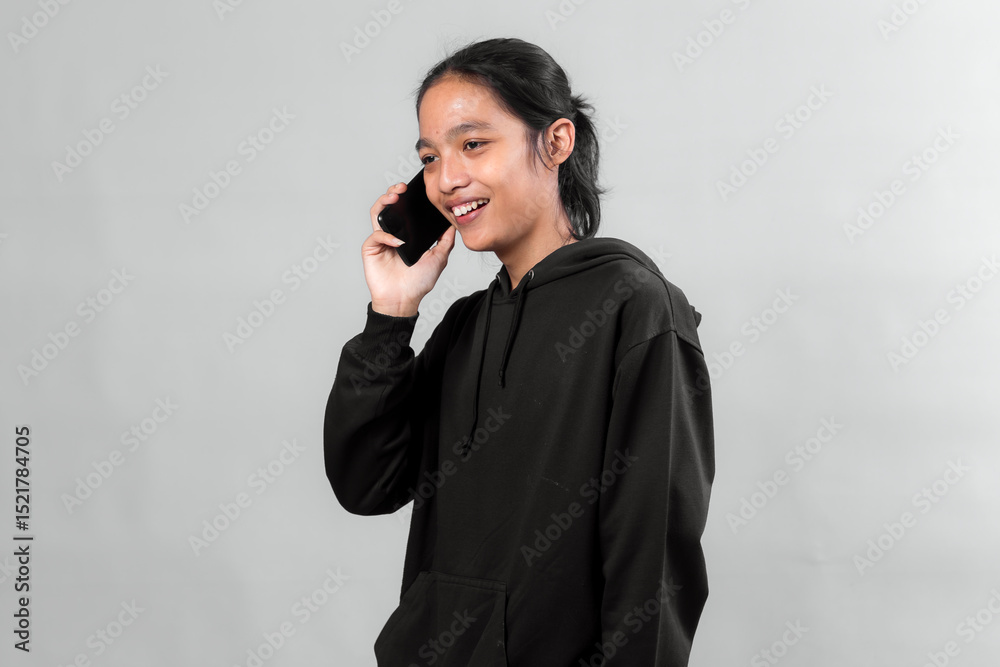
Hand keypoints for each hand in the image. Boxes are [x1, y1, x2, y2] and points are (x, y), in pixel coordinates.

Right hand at [362, 181, 456, 316]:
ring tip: (393, 197)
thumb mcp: (438, 258)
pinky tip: (398, 242)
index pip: (404, 211)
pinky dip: (387, 235)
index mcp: (406, 234)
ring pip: (377, 214)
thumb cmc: (418, 283)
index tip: (416, 190)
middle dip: (393, 193)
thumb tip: (453, 224)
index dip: (407, 198)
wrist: (404, 300)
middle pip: (388, 207)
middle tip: (401, 188)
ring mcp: (381, 241)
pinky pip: (376, 235)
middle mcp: (392, 234)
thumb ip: (446, 241)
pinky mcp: (371, 249)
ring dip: (384, 202)